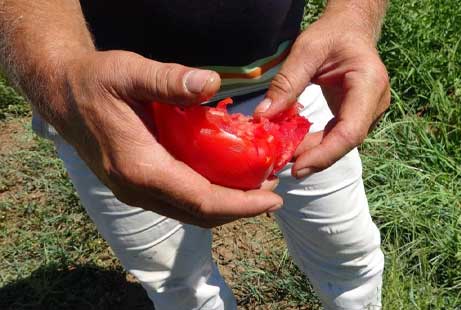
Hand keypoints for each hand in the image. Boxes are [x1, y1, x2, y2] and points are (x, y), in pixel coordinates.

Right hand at [52, 51, 282, 227]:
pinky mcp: (136, 186)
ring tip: (257, 188)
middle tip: (273, 193)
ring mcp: (134, 191)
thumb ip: (169, 79)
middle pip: (200, 214)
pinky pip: (179, 202)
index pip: (202, 200)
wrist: (60, 93)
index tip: (273, 199)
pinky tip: (226, 179)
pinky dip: (208, 198)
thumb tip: (211, 84)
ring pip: (190, 213)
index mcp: (139, 167)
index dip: (242, 204)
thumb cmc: (93, 80)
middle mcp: (137, 189)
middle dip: (240, 209)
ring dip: (226, 206)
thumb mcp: (128, 72)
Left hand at [254, 7, 390, 177]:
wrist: (352, 28)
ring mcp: (370, 112)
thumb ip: (287, 83)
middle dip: (315, 156)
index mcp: (369, 84)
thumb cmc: (332, 35)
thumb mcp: (306, 51)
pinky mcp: (359, 116)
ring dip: (314, 151)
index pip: (351, 131)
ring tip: (284, 155)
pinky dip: (317, 142)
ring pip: (342, 142)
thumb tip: (263, 117)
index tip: (298, 167)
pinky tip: (295, 145)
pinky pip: (338, 136)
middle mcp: (375, 103)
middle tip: (282, 164)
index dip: (325, 153)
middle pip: (346, 142)